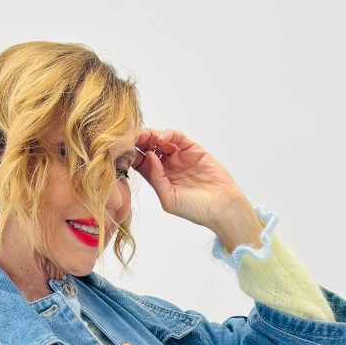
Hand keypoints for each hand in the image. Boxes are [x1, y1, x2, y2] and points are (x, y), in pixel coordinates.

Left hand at [133, 127, 262, 251]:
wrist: (222, 207)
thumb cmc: (196, 210)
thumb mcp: (168, 200)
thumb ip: (156, 179)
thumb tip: (147, 156)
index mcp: (159, 179)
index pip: (140, 162)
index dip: (132, 154)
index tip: (124, 150)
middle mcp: (168, 166)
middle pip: (148, 147)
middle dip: (139, 141)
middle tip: (133, 138)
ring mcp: (180, 156)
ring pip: (161, 140)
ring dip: (151, 135)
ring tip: (146, 137)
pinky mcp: (193, 149)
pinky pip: (178, 137)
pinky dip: (169, 134)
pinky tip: (163, 139)